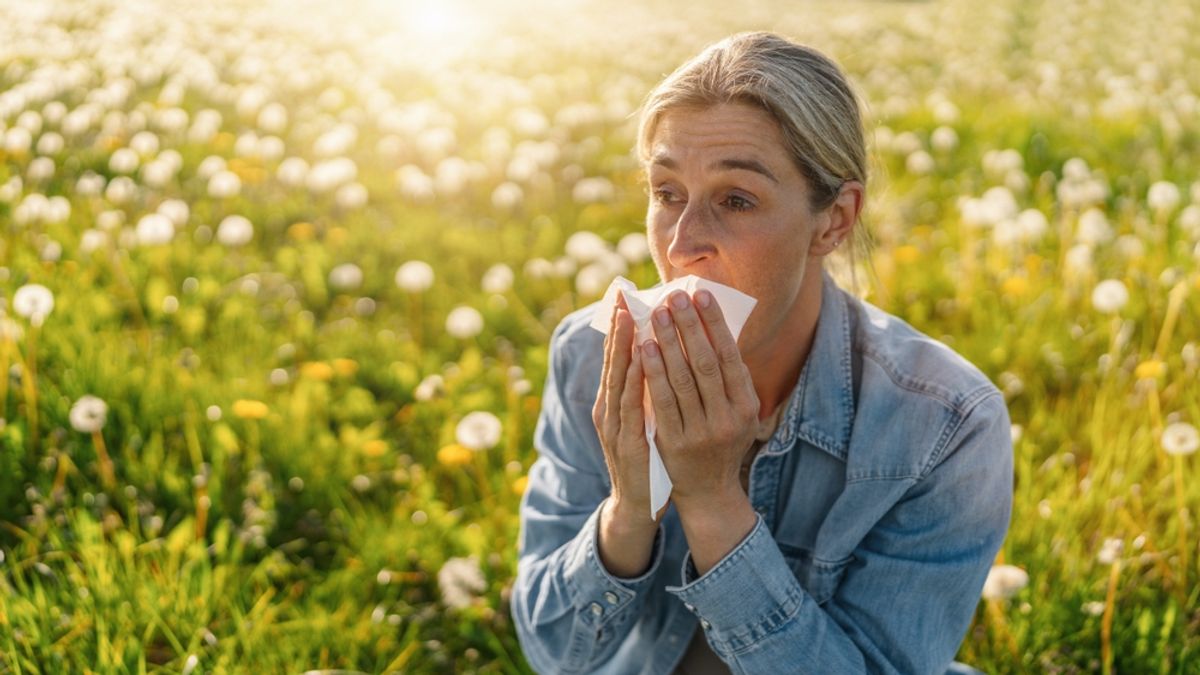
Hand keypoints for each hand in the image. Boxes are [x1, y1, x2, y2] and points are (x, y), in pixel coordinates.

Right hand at [592, 293, 666, 576]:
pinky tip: (641, 362)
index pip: (616, 356)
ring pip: (618, 380)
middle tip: (622, 294)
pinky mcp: (625, 445)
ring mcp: (613, 427)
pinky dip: (634, 383)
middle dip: (619, 326)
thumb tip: (659, 353)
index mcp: (613, 402)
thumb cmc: (646, 459)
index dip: (620, 325)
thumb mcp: (644, 418)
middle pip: (612, 361)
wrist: (636, 508)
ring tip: (630, 317)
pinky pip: (631, 407)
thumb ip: (646, 390)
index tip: (625, 294)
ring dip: (624, 348)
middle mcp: (608, 409)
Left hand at [640, 288, 759, 513]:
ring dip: (668, 343)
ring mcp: (702, 432)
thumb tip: (713, 326)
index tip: (700, 295)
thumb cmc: (720, 439)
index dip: (714, 323)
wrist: (709, 491)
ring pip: (682, 379)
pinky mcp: (675, 443)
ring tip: (657, 315)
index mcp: (747, 405)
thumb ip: (728, 377)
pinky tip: (644, 349)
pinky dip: (653, 372)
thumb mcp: (736, 411)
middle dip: (689, 326)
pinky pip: (662, 400)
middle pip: (705, 362)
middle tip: (674, 297)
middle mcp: (728, 418)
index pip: (729, 355)